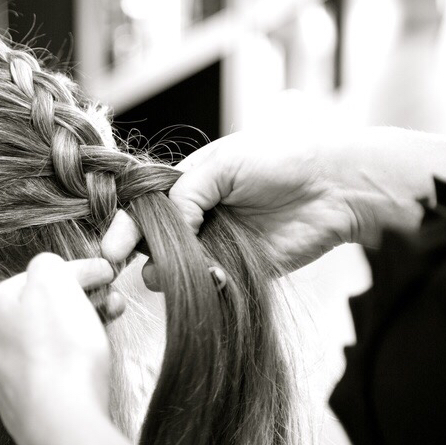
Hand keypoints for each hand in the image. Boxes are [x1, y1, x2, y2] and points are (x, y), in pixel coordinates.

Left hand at [0, 254, 117, 444]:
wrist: (63, 421)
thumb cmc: (58, 352)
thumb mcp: (54, 281)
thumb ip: (49, 262)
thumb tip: (56, 268)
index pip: (39, 276)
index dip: (77, 271)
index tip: (105, 273)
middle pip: (45, 307)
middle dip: (83, 299)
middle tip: (112, 301)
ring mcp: (7, 373)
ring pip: (52, 336)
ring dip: (83, 325)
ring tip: (110, 323)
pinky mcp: (28, 398)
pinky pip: (55, 365)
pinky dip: (75, 357)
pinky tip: (91, 360)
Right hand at [102, 131, 357, 272]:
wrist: (334, 188)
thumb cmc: (279, 160)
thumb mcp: (223, 164)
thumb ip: (186, 195)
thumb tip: (166, 233)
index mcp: (189, 184)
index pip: (145, 208)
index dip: (125, 229)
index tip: (110, 252)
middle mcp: (197, 215)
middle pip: (155, 241)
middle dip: (140, 255)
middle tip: (133, 266)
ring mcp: (215, 243)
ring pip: (177, 267)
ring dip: (170, 273)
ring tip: (176, 272)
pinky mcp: (237, 269)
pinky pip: (208, 282)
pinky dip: (203, 284)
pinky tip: (212, 277)